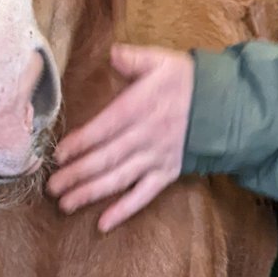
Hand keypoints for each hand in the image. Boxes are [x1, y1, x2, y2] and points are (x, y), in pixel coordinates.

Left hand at [48, 44, 194, 231]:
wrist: (226, 107)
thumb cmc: (188, 82)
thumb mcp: (161, 62)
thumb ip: (134, 59)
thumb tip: (113, 53)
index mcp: (139, 109)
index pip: (103, 128)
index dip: (80, 143)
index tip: (58, 154)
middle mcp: (144, 138)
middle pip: (105, 159)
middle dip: (76, 174)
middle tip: (51, 187)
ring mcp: (155, 159)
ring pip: (119, 180)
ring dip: (91, 193)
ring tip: (65, 205)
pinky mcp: (167, 174)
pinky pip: (143, 196)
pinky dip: (123, 211)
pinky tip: (103, 223)